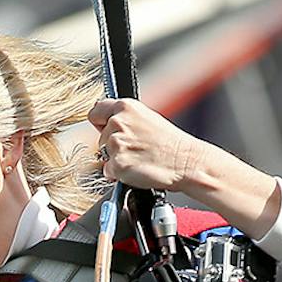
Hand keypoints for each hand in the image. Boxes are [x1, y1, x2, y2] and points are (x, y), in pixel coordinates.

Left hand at [89, 98, 280, 236]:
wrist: (185, 162)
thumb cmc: (171, 144)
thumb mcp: (148, 118)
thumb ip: (125, 118)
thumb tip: (106, 122)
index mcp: (125, 107)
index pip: (95, 112)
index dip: (101, 124)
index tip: (107, 131)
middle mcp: (118, 122)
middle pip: (100, 138)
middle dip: (112, 146)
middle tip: (135, 150)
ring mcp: (116, 144)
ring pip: (104, 155)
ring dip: (116, 160)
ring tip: (138, 159)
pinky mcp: (117, 164)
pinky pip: (108, 172)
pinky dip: (119, 175)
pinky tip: (136, 169)